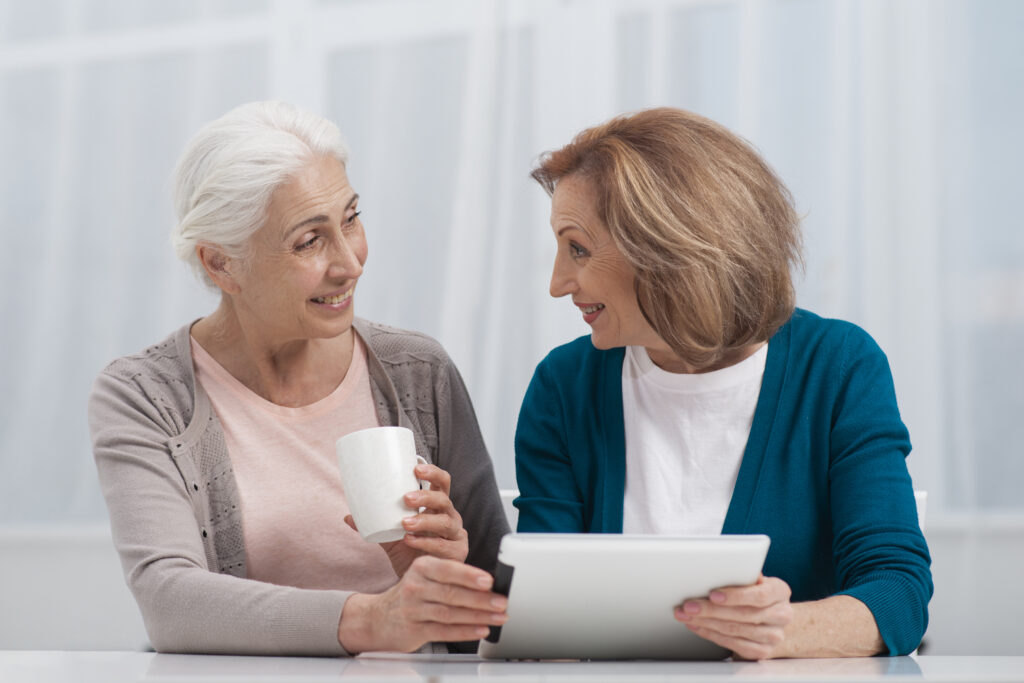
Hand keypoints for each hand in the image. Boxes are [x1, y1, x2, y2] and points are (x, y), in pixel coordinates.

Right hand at [337, 555, 507, 652]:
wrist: (378, 617)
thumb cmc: (412, 594)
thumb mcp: (426, 576)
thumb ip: (452, 577)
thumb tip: (489, 584)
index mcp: (421, 567)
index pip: (448, 570)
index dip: (469, 576)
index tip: (489, 581)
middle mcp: (415, 586)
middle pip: (452, 593)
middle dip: (481, 599)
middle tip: (501, 602)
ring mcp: (413, 609)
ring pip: (450, 613)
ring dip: (478, 617)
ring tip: (498, 618)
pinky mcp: (414, 630)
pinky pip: (443, 631)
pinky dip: (464, 632)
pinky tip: (480, 630)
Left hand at [346, 463, 468, 576]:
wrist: (419, 582)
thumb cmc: (409, 554)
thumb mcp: (390, 538)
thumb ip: (373, 526)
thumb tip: (347, 517)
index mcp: (437, 507)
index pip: (442, 483)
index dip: (433, 473)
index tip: (416, 468)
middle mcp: (450, 517)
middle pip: (444, 500)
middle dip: (425, 497)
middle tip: (405, 499)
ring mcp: (456, 535)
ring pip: (445, 522)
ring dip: (425, 521)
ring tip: (405, 524)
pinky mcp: (458, 553)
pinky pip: (445, 546)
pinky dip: (427, 543)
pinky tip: (412, 541)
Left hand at [674, 574, 793, 659]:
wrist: (774, 620)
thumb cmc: (758, 594)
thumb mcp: (756, 580)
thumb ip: (743, 576)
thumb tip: (720, 569)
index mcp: (780, 591)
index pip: (760, 595)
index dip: (735, 596)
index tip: (713, 595)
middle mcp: (781, 615)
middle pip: (743, 614)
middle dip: (711, 610)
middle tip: (689, 605)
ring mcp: (773, 636)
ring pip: (735, 630)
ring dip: (706, 622)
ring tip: (687, 615)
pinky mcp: (762, 651)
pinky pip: (733, 644)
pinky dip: (711, 634)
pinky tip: (698, 626)